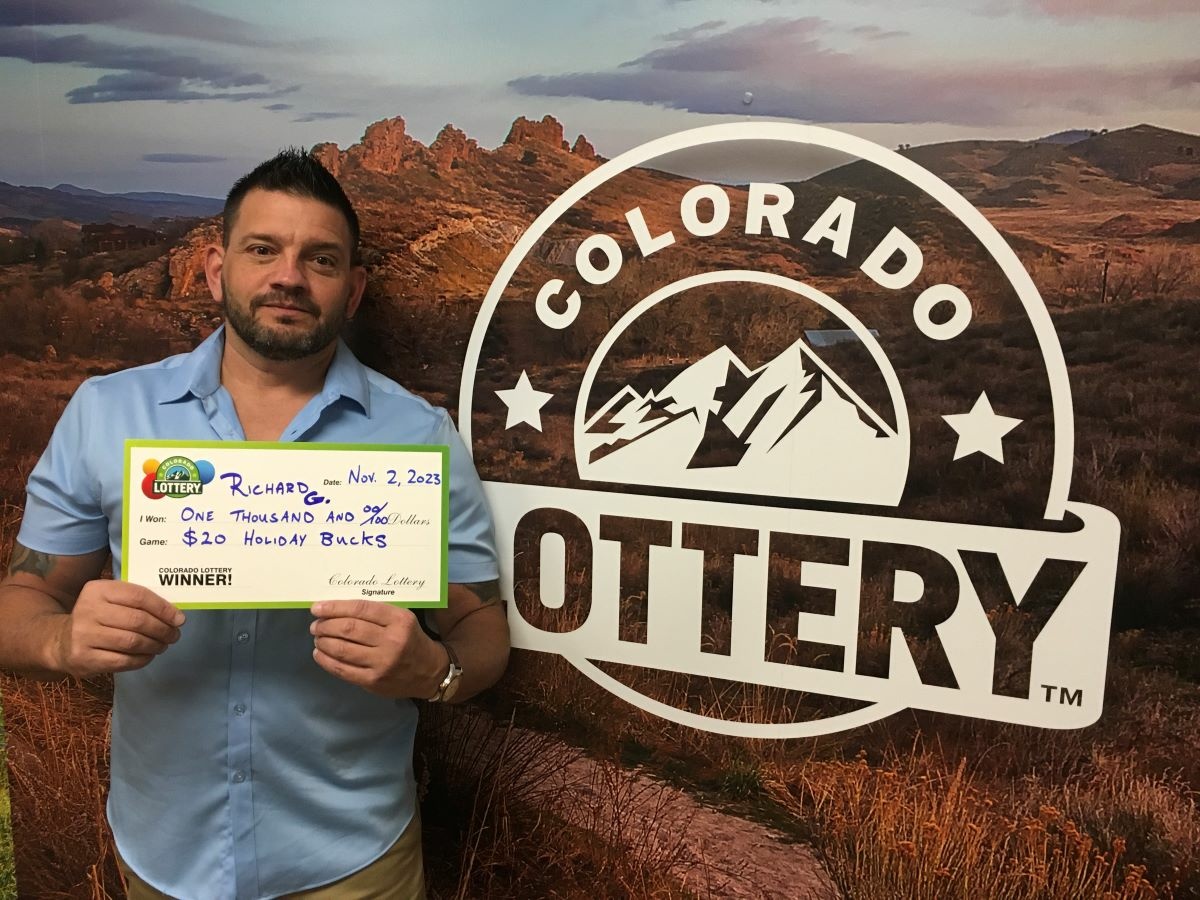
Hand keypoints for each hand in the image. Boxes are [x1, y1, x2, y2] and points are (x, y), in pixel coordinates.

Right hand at [53, 580, 184, 677]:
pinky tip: (148, 656)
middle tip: (174, 635)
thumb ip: (138, 601)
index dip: (164, 608)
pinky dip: (141, 659)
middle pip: (138, 620)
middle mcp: (88, 610)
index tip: (179, 619)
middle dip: (162, 629)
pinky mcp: (84, 657)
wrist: (61, 641)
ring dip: (154, 645)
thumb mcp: (111, 600)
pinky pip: (122, 661)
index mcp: (98, 590)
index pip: (139, 596)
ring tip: (163, 645)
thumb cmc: (98, 617)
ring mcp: (83, 635)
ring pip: (132, 642)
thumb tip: (175, 615)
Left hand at [309, 600, 444, 698]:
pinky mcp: (373, 681)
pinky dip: (326, 660)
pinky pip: (343, 669)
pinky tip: (319, 654)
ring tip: (317, 637)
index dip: (335, 607)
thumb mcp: (403, 619)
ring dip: (324, 641)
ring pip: (343, 649)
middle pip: (349, 628)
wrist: (429, 672)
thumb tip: (338, 608)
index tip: (317, 607)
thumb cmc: (411, 639)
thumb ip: (377, 613)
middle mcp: (392, 641)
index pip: (361, 608)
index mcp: (400, 620)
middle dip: (326, 625)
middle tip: (316, 624)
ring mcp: (382, 663)